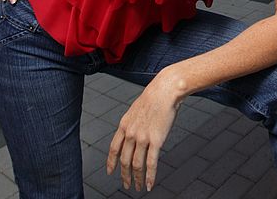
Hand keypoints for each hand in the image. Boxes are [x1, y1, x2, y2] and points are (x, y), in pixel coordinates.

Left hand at [106, 70, 183, 191]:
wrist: (165, 90)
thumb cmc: (155, 96)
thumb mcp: (136, 109)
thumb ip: (133, 123)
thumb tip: (135, 132)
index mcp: (124, 125)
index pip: (114, 149)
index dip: (111, 162)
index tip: (110, 172)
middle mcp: (130, 134)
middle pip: (124, 160)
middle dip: (124, 175)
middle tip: (126, 184)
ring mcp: (142, 138)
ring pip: (137, 165)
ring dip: (137, 178)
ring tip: (139, 187)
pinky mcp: (156, 141)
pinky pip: (151, 163)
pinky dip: (150, 176)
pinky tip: (150, 184)